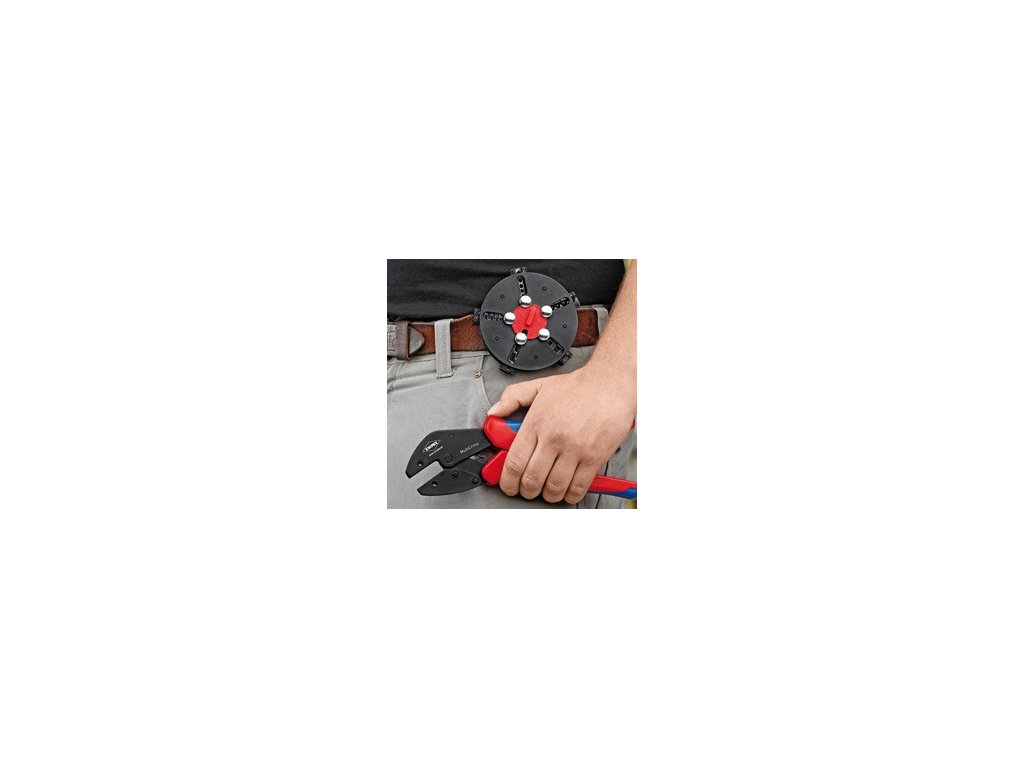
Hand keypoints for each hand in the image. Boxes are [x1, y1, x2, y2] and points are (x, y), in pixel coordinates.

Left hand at [486, 364, 635, 502]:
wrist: (610, 383)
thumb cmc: (578, 387)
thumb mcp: (539, 386)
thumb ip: (512, 398)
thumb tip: (494, 412)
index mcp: (536, 423)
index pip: (514, 462)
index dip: (507, 481)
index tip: (508, 486)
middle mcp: (553, 438)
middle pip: (532, 479)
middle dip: (526, 491)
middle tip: (528, 490)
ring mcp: (574, 449)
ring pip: (554, 487)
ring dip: (548, 495)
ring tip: (548, 492)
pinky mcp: (594, 457)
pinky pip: (578, 486)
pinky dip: (570, 495)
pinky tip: (568, 491)